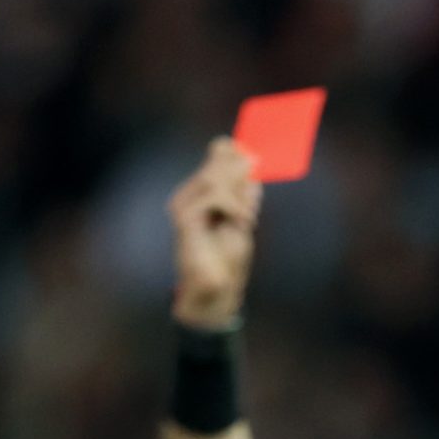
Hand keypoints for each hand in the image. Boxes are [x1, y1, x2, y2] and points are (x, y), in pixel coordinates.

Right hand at [168, 138, 261, 328]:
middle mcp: (188, 198)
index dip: (228, 151)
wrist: (217, 290)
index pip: (211, 164)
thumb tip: (253, 174)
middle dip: (237, 166)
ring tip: (249, 215)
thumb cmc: (228, 261)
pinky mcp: (184, 219)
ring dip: (238, 191)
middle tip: (256, 165)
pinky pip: (212, 197)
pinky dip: (232, 204)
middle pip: (212, 167)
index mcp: (201, 197)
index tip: (250, 149)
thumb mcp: (241, 224)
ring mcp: (183, 207)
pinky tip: (242, 220)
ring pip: (214, 179)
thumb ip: (244, 200)